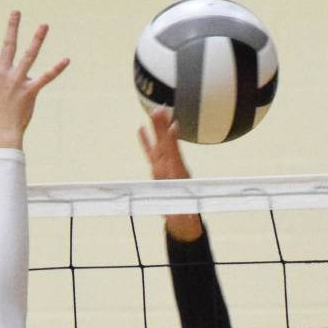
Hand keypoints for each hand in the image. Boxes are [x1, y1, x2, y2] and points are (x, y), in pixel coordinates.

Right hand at [0, 12, 68, 150]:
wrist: (0, 136)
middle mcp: (2, 75)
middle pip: (8, 46)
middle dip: (12, 28)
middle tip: (16, 11)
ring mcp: (16, 82)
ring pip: (28, 56)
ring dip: (37, 40)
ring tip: (44, 25)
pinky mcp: (29, 92)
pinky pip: (45, 78)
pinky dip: (56, 69)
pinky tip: (66, 59)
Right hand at [138, 106, 201, 241]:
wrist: (183, 218)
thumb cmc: (184, 215)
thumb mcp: (185, 214)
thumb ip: (184, 213)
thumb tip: (187, 218)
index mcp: (178, 176)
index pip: (175, 156)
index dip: (173, 143)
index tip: (174, 126)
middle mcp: (171, 168)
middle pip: (166, 144)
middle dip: (162, 127)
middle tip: (160, 109)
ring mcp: (163, 167)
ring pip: (158, 144)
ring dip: (155, 129)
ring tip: (152, 111)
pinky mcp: (156, 170)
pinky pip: (149, 153)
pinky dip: (145, 142)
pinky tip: (140, 129)